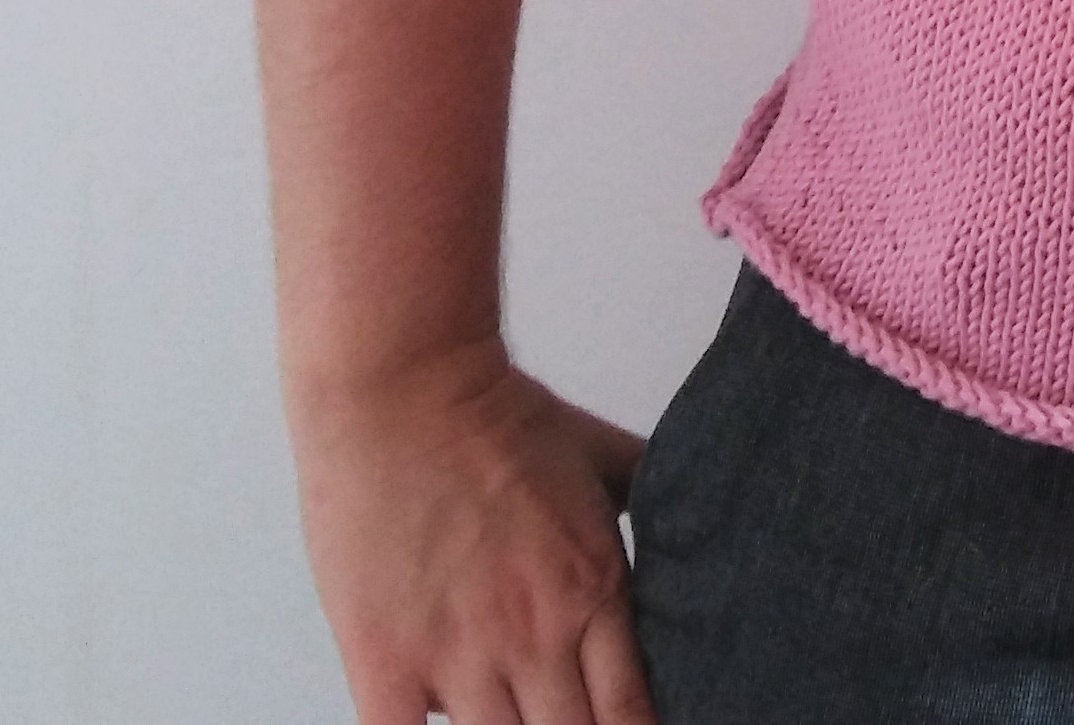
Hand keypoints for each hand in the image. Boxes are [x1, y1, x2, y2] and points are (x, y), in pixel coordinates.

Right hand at [288, 339, 658, 724]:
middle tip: (566, 724)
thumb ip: (646, 495)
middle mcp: (536, 637)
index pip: (633, 714)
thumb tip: (687, 510)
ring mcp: (460, 655)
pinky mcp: (386, 659)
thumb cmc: (493, 414)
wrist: (405, 382)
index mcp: (595, 592)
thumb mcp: (597, 457)